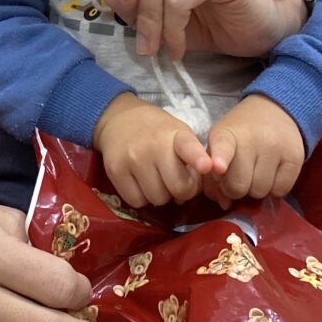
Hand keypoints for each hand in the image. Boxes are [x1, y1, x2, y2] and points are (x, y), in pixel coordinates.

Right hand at [90, 93, 214, 207]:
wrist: (119, 119)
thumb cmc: (157, 131)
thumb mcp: (179, 134)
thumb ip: (191, 159)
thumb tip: (188, 193)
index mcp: (176, 135)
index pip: (188, 146)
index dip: (198, 158)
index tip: (206, 166)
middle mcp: (154, 146)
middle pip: (177, 188)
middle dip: (181, 190)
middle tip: (175, 181)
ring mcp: (132, 159)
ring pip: (157, 199)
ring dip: (160, 195)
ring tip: (156, 178)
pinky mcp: (115, 171)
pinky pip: (136, 201)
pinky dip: (142, 198)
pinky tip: (141, 182)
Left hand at [199, 95, 304, 205]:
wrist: (274, 110)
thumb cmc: (240, 133)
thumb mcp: (219, 145)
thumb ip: (213, 177)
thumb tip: (225, 204)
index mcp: (226, 134)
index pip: (223, 146)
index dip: (220, 158)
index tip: (218, 167)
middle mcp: (252, 139)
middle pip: (239, 186)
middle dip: (236, 187)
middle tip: (240, 174)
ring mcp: (276, 148)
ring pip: (260, 192)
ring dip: (256, 188)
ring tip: (257, 171)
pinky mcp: (296, 157)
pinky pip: (280, 191)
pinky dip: (274, 188)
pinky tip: (272, 173)